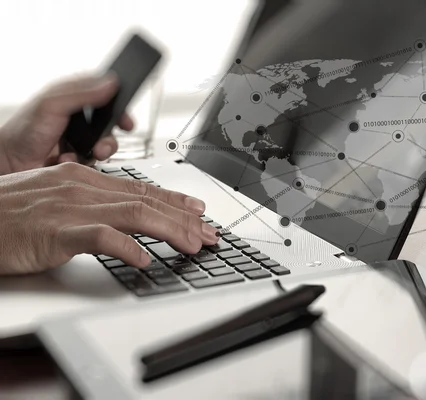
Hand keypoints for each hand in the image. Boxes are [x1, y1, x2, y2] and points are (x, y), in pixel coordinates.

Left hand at [0, 74, 131, 174]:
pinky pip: (94, 161)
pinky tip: (67, 159)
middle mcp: (77, 117)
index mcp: (72, 97)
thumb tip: (111, 83)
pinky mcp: (77, 157)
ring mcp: (78, 138)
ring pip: (105, 144)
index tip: (125, 116)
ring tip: (92, 153)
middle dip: (113, 133)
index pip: (104, 93)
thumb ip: (82, 93)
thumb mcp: (52, 105)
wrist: (10, 163)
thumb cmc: (23, 131)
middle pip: (110, 122)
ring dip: (101, 150)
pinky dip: (83, 162)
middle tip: (111, 138)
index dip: (118, 102)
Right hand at [0, 162, 218, 274]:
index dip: (176, 200)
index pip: (141, 188)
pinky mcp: (55, 230)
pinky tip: (145, 260)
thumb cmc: (9, 215)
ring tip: (193, 245)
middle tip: (210, 234)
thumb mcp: (57, 202)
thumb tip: (122, 222)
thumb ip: (91, 208)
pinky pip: (100, 237)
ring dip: (169, 230)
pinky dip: (126, 248)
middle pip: (146, 200)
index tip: (200, 211)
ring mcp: (70, 207)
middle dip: (184, 218)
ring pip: (134, 214)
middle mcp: (82, 187)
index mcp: (84, 178)